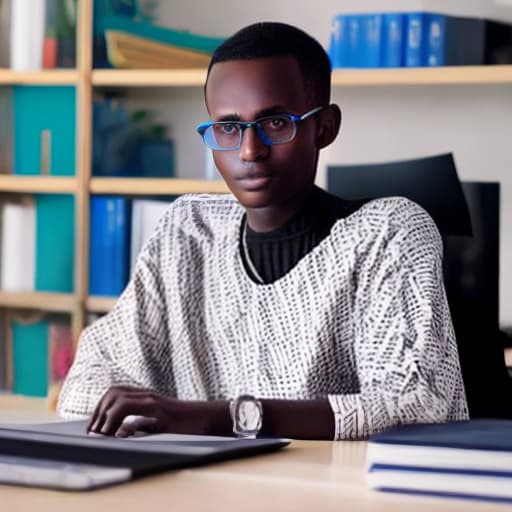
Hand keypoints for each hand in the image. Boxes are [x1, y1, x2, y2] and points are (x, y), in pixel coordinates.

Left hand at [87, 385, 229, 436]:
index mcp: (146, 395)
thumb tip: (121, 433)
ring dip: (106, 416)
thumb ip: (140, 423)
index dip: (100, 408)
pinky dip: (119, 421)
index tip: (94, 426)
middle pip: (113, 393)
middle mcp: (147, 394)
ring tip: (102, 434)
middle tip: (94, 432)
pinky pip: (132, 410)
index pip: (115, 392)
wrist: (206, 418)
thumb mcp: (158, 421)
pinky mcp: (159, 410)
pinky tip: (117, 435)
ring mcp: (153, 400)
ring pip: (119, 398)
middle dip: (98, 412)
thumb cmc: (184, 423)